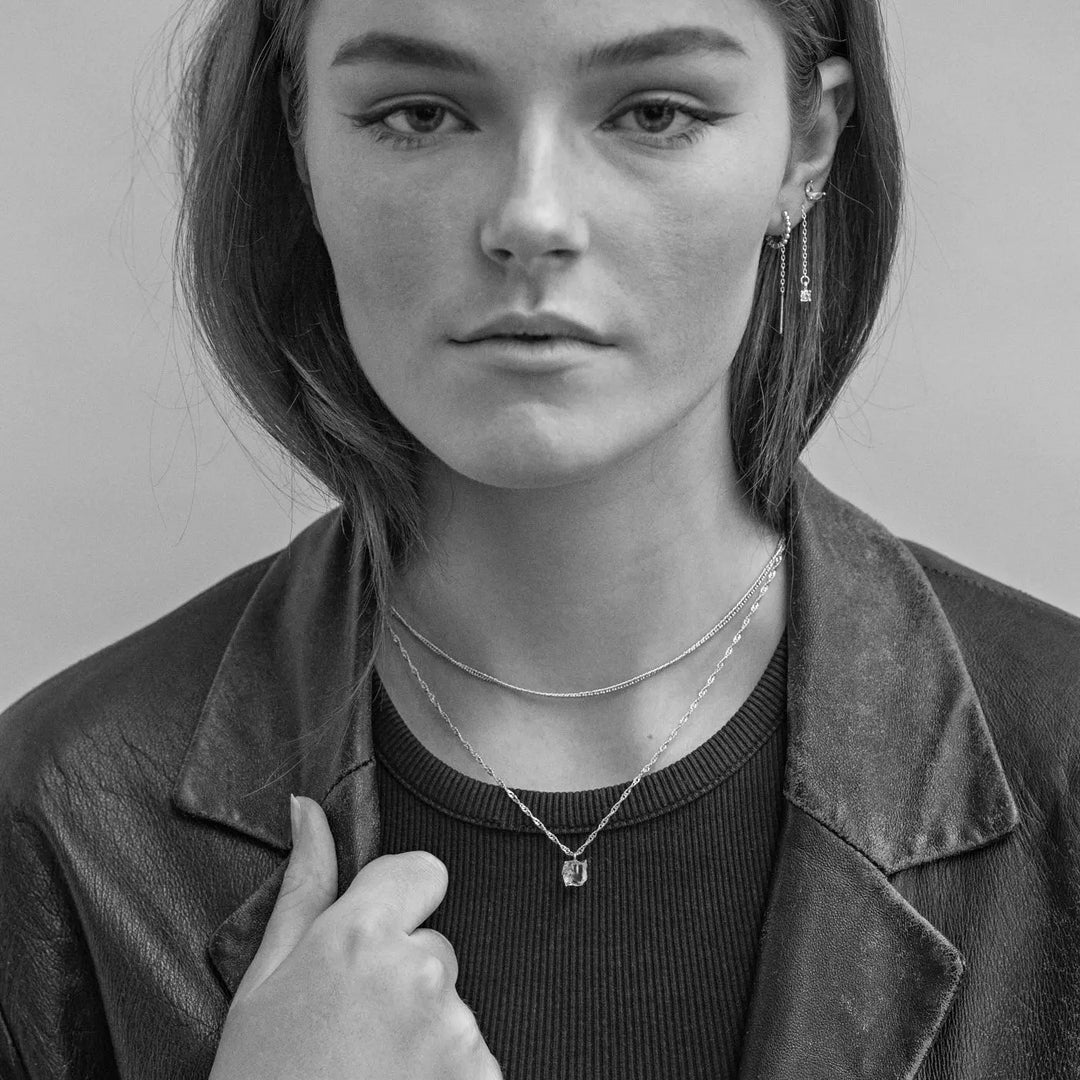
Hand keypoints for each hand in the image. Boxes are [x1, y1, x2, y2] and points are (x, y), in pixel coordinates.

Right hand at [209, 795, 502, 1079]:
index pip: (423, 870)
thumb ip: (302, 890)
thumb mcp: (264, 986)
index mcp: (359, 936)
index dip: (400, 901)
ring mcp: (456, 1029)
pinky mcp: (483, 1077)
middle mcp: (419, 971)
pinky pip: (473, 1054)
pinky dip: (446, 1074)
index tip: (374, 940)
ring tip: (373, 1073)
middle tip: (354, 1033)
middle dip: (405, 977)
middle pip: (436, 945)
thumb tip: (309, 810)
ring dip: (424, 1031)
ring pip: (453, 1003)